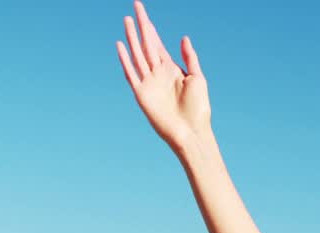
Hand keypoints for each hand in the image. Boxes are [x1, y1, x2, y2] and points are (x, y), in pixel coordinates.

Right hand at [116, 1, 210, 151]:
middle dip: (141, 25)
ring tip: (127, 20)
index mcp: (171, 69)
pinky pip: (131, 73)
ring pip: (138, 54)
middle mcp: (158, 73)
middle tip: (135, 6)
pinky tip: (121, 45)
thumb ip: (190, 58)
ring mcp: (149, 82)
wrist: (191, 132)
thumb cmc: (198, 109)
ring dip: (132, 37)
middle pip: (146, 44)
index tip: (143, 12)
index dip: (150, 27)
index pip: (157, 43)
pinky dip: (125, 60)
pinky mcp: (141, 94)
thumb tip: (183, 37)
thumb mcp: (198, 78)